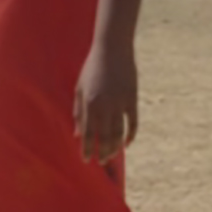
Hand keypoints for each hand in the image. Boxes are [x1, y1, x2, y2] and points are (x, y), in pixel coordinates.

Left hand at [73, 39, 138, 162]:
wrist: (112, 50)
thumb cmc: (91, 68)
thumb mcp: (79, 89)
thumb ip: (78, 112)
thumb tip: (77, 133)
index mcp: (89, 103)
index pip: (88, 133)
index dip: (87, 148)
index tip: (86, 160)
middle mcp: (105, 106)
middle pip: (105, 136)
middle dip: (103, 152)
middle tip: (101, 162)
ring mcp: (121, 103)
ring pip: (119, 133)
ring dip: (116, 147)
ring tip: (112, 156)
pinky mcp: (132, 99)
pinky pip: (133, 122)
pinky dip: (131, 135)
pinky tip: (127, 144)